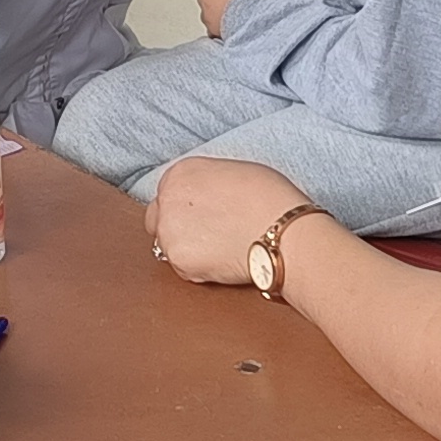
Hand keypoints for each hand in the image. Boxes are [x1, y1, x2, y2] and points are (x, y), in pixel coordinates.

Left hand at [148, 156, 301, 288]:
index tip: (200, 216)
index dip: (184, 207)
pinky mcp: (180, 261)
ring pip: (167, 246)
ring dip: (186, 249)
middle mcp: (168, 199)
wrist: (283, 232)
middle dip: (176, 227)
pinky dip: (198, 268)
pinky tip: (222, 261)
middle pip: (158, 219)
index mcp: (181, 173)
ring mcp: (170, 232)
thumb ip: (208, 182)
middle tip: (205, 235)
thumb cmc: (270, 199)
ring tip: (219, 249)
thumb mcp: (234, 171)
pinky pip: (182, 269)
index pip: (166, 193)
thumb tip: (208, 196)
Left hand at [198, 0, 270, 36]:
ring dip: (216, 12)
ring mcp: (208, 18)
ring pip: (206, 13)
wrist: (255, 24)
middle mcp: (207, 1)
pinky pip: (212, 29)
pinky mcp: (213, 33)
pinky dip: (218, 27)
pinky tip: (231, 28)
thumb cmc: (254, 1)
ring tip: (232, 13)